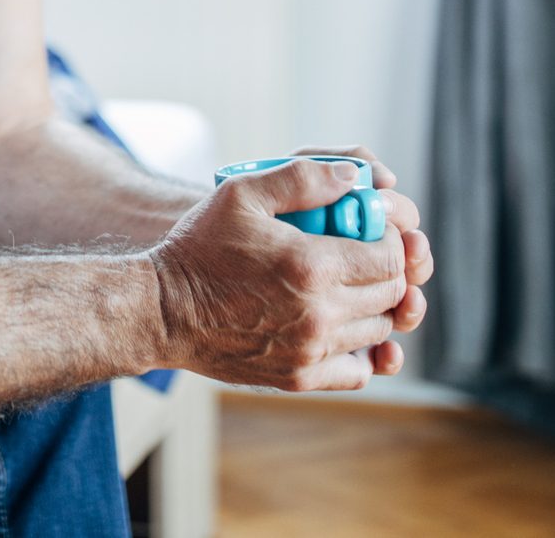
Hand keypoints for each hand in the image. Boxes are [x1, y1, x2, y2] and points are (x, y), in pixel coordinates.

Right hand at [150, 158, 408, 390]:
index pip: (390, 257)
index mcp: (313, 265)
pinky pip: (358, 371)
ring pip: (379, 330)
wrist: (163, 310)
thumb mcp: (242, 194)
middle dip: (387, 269)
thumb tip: (355, 179)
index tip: (373, 230)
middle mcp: (320, 314)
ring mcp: (311, 351)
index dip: (390, 239)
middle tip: (363, 254)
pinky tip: (340, 326)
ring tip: (347, 284)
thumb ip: (303, 178)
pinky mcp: (299, 377)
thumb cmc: (200, 247)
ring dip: (375, 306)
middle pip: (391, 294)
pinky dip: (361, 349)